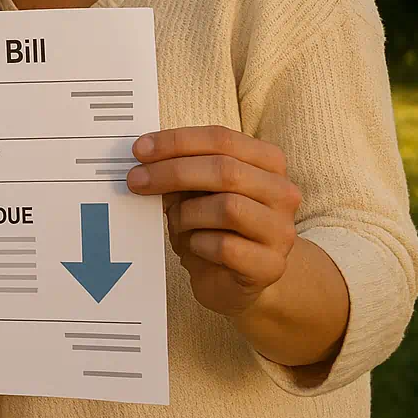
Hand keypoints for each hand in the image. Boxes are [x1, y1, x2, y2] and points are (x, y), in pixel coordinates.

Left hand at [127, 126, 302, 318]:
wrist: (237, 279)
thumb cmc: (213, 225)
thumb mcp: (196, 190)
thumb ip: (181, 171)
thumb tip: (145, 159)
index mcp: (267, 161)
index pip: (221, 138)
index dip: (177, 141)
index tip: (139, 150)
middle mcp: (282, 192)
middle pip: (225, 170)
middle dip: (172, 172)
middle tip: (136, 181)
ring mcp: (281, 230)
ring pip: (228, 207)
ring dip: (187, 214)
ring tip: (176, 222)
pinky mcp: (271, 265)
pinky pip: (226, 246)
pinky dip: (198, 244)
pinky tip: (195, 246)